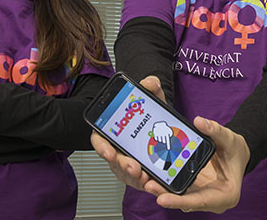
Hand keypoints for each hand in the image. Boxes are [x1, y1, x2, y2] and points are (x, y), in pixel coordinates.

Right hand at [90, 76, 165, 190]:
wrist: (166, 128)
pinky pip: (141, 182)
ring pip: (127, 174)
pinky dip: (146, 184)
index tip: (109, 150)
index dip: (102, 147)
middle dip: (123, 164)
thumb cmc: (151, 114)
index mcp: (113, 132)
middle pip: (115, 161)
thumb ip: (151, 87)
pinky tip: (153, 181)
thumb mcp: (153, 98)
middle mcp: (117, 150)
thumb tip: (149, 82)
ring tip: (145, 175)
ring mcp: (128, 164)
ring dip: (135, 177)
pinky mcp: (140, 175)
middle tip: (133, 165)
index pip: (100, 140)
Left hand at [146, 116, 249, 213]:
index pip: (200, 201)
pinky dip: (164, 182)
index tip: (163, 199)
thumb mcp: (228, 138)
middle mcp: (211, 200)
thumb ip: (215, 130)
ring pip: (178, 196)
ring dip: (161, 189)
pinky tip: (150, 173)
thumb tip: (200, 122)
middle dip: (164, 194)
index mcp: (225, 195)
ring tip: (145, 179)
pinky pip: (176, 188)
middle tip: (148, 184)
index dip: (181, 201)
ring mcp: (200, 195)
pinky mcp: (192, 189)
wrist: (234, 153)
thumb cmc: (234, 149)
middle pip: (185, 201)